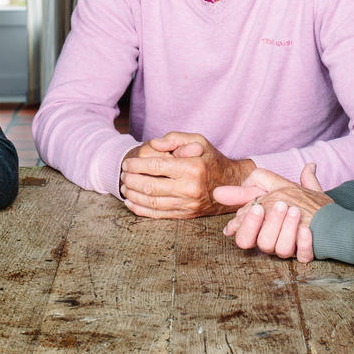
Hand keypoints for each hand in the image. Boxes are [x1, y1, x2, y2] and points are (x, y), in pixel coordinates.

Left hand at [119, 131, 256, 218]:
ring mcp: (188, 204)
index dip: (138, 164)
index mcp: (192, 168)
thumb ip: (175, 138)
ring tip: (123, 187)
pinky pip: (159, 215)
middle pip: (151, 186)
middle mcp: (190, 188)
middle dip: (131, 180)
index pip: (157, 166)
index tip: (127, 163)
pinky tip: (131, 203)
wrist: (231, 184)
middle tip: (122, 174)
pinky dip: (141, 210)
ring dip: (133, 196)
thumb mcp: (198, 140)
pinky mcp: (186, 215)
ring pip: (152, 203)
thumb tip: (154, 144)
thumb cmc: (210, 159)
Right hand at [214, 163, 329, 263]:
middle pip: (262, 243)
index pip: (244, 235)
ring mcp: (292, 249)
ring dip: (288, 229)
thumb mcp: (277, 187)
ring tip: (296, 211)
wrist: (333, 213)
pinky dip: (305, 245)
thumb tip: (217, 193)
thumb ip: (253, 185)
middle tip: (280, 205)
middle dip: (269, 224)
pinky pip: (303, 257)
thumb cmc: (301, 201)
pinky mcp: (309, 254)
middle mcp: (274, 241)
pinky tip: (307, 231)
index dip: (247, 225)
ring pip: (281, 250)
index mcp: (263, 228)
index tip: (257, 208)